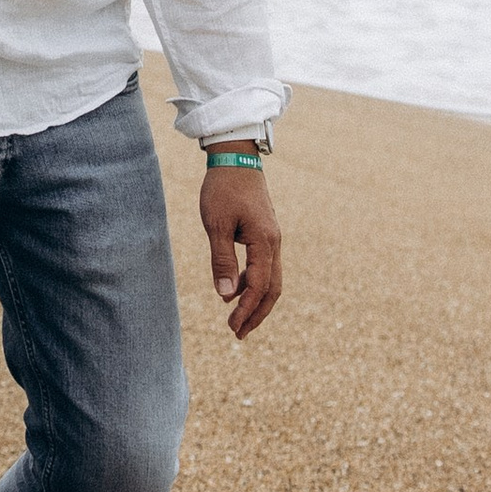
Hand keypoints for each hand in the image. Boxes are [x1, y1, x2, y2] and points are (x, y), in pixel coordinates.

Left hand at [198, 166, 282, 339]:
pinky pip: (266, 266)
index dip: (246, 310)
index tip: (232, 327)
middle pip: (273, 289)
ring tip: (239, 318)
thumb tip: (225, 296)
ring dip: (258, 301)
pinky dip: (255, 283)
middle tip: (239, 334)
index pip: (258, 286)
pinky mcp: (266, 234)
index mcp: (264, 242)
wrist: (236, 157)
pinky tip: (236, 289)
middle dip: (258, 314)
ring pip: (272, 279)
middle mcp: (274, 243)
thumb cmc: (223, 188)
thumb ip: (222, 260)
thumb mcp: (216, 225)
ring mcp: (272, 238)